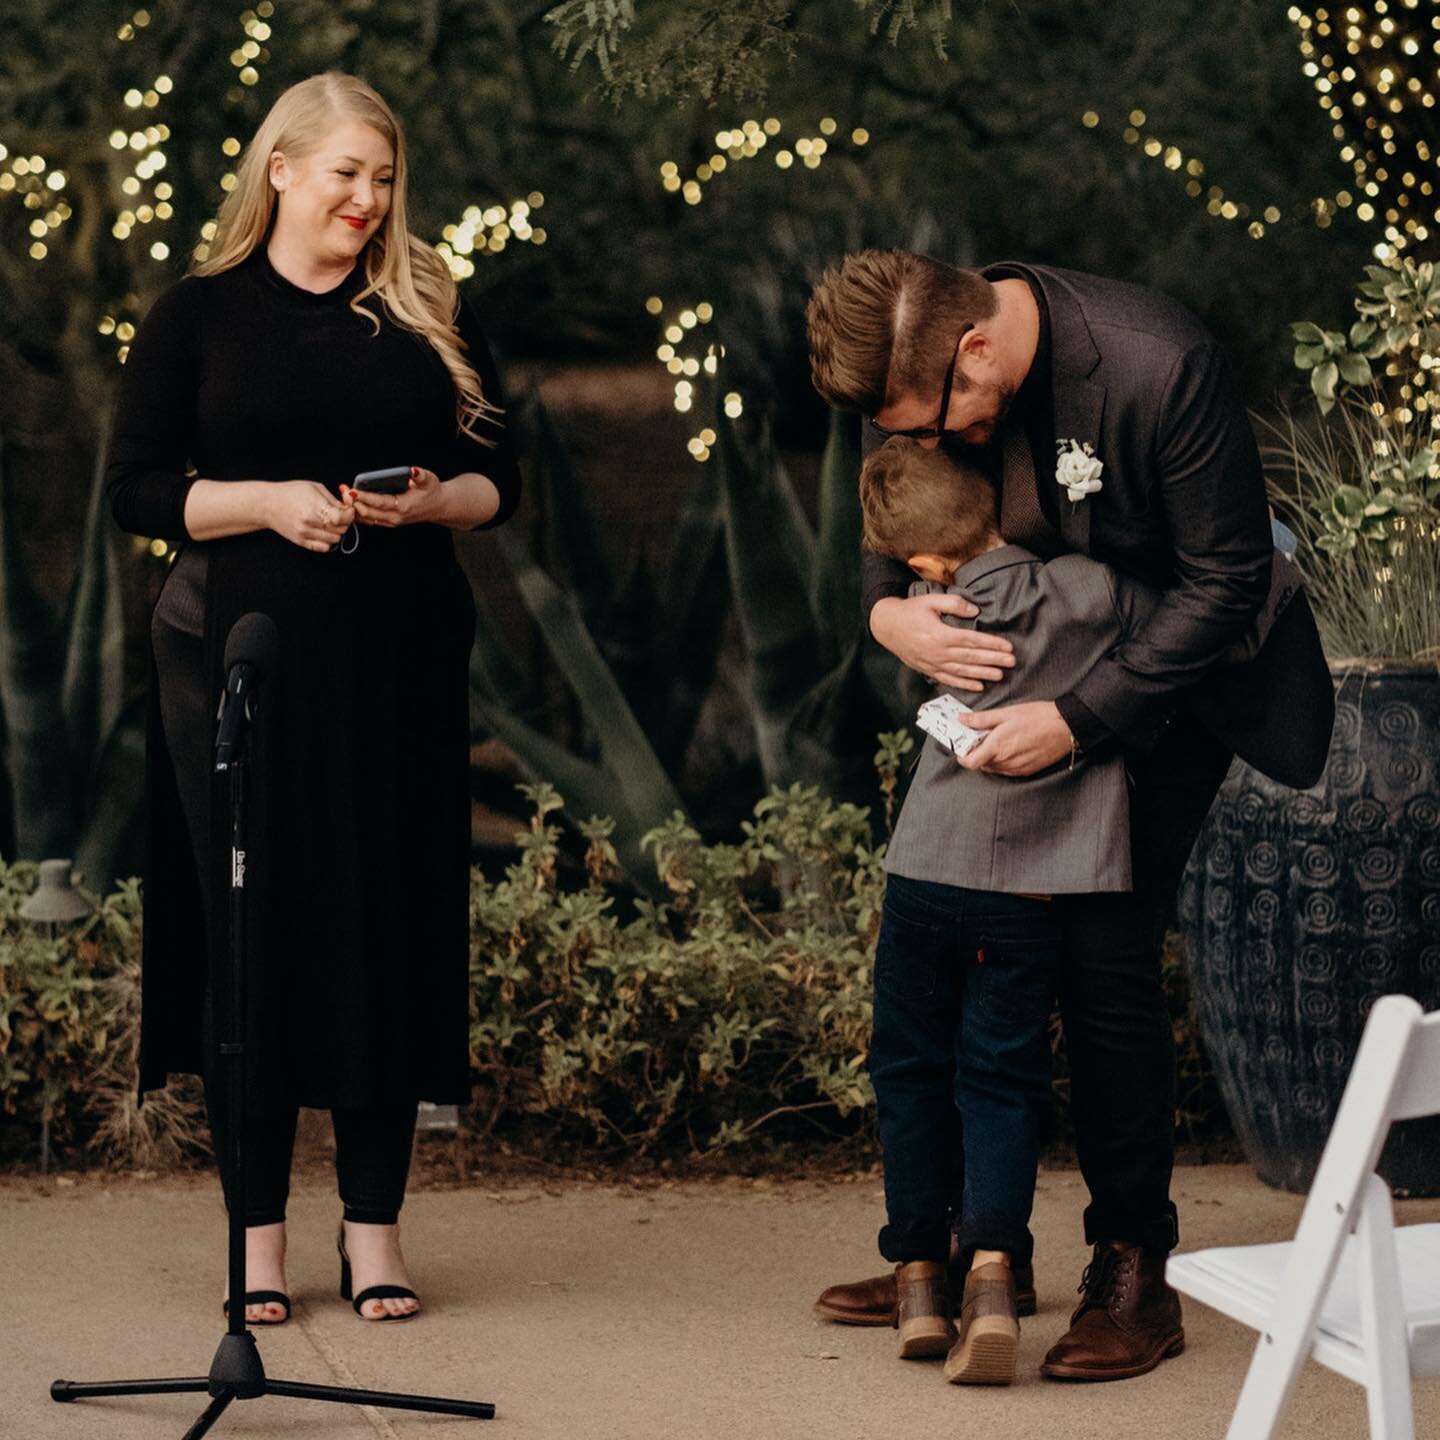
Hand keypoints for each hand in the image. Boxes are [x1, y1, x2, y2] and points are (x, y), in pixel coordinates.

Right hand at [267, 480, 354, 552]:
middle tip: (339, 515)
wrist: (267, 504)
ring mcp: (305, 533)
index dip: (349, 515)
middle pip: (341, 529)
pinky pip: (324, 548)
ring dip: (337, 532)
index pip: (341, 518)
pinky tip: (323, 531)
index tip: (348, 510)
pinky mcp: (301, 542)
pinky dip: (328, 541)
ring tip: (330, 522)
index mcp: (314, 506)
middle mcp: (310, 522)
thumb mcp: (314, 488)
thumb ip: (333, 499)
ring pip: (335, 540)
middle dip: (344, 522)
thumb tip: (348, 509)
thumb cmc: (290, 493)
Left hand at [344, 467, 445, 527]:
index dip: (364, 497)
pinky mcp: (387, 522)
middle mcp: (395, 517)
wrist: (437, 506)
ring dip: (353, 508)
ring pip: (366, 518)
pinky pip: (369, 520)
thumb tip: (413, 471)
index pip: (379, 503)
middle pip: (368, 512)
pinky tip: (350, 503)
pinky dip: (358, 512)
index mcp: (403, 506)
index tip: (351, 491)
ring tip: (343, 495)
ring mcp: (390, 521)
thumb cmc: (431, 491)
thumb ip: (420, 475)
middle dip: (353, 502)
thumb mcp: (429, 480)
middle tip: (342, 490)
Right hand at [870, 593, 1015, 691]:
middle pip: (970, 657)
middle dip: (993, 660)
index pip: (971, 640)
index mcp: (940, 634)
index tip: (1007, 646)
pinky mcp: (928, 670)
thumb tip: (976, 611)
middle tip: (1012, 662)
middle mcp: (937, 652)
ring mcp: (932, 663)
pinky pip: (949, 679)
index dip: (991, 644)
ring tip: (1000, 675)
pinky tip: (978, 686)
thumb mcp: (931, 601)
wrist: (886, 626)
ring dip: (982, 673)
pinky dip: (964, 684)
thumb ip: (954, 604)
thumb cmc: (911, 611)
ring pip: (962, 671)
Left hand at [957, 701, 1073, 775]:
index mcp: (998, 746)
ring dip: (990, 758)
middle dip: (977, 754)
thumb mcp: (1007, 713)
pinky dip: (1003, 762)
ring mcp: (1017, 769)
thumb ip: (982, 719)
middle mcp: (1006, 762)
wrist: (1066, 727)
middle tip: (982, 739)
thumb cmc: (1038, 717)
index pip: (970, 763)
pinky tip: (1011, 747)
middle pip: (981, 765)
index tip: (963, 747)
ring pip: (994, 769)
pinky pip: (1007, 770)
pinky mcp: (1027, 771)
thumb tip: (962, 719)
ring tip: (999, 741)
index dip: (963, 757)